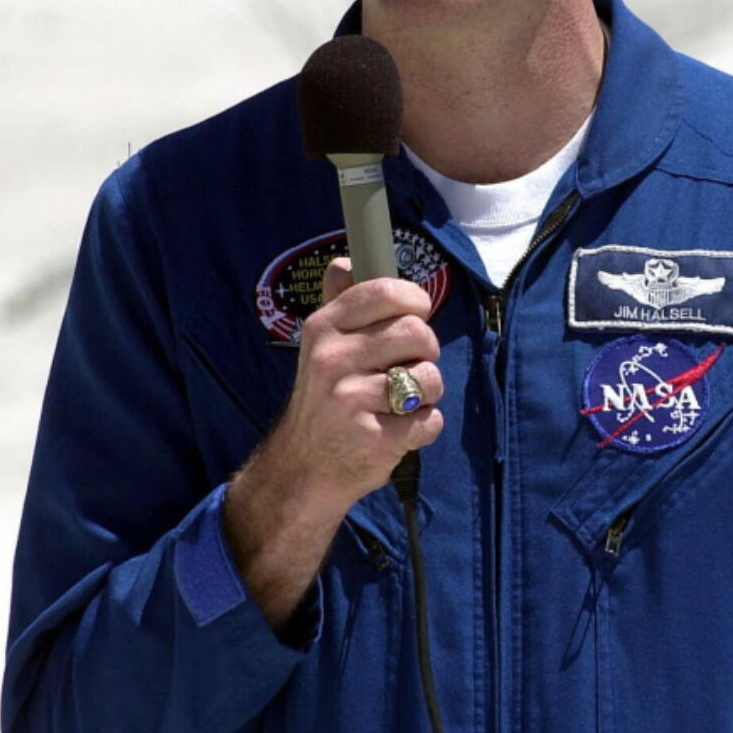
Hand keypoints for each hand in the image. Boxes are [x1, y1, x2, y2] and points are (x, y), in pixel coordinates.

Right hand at [223, 260, 443, 626]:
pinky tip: (397, 431)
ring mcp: (351, 400)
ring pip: (429, 378)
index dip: (415, 301)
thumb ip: (340, 304)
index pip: (386, 291)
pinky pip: (430, 420)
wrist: (302, 471)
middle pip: (418, 333)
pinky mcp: (374, 439)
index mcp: (323, 329)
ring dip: (426, 394)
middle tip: (405, 370)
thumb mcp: (321, 348)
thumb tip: (345, 260)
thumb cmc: (324, 402)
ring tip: (400, 404)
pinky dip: (423, 428)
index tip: (415, 316)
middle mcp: (332, 359)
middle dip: (424, 353)